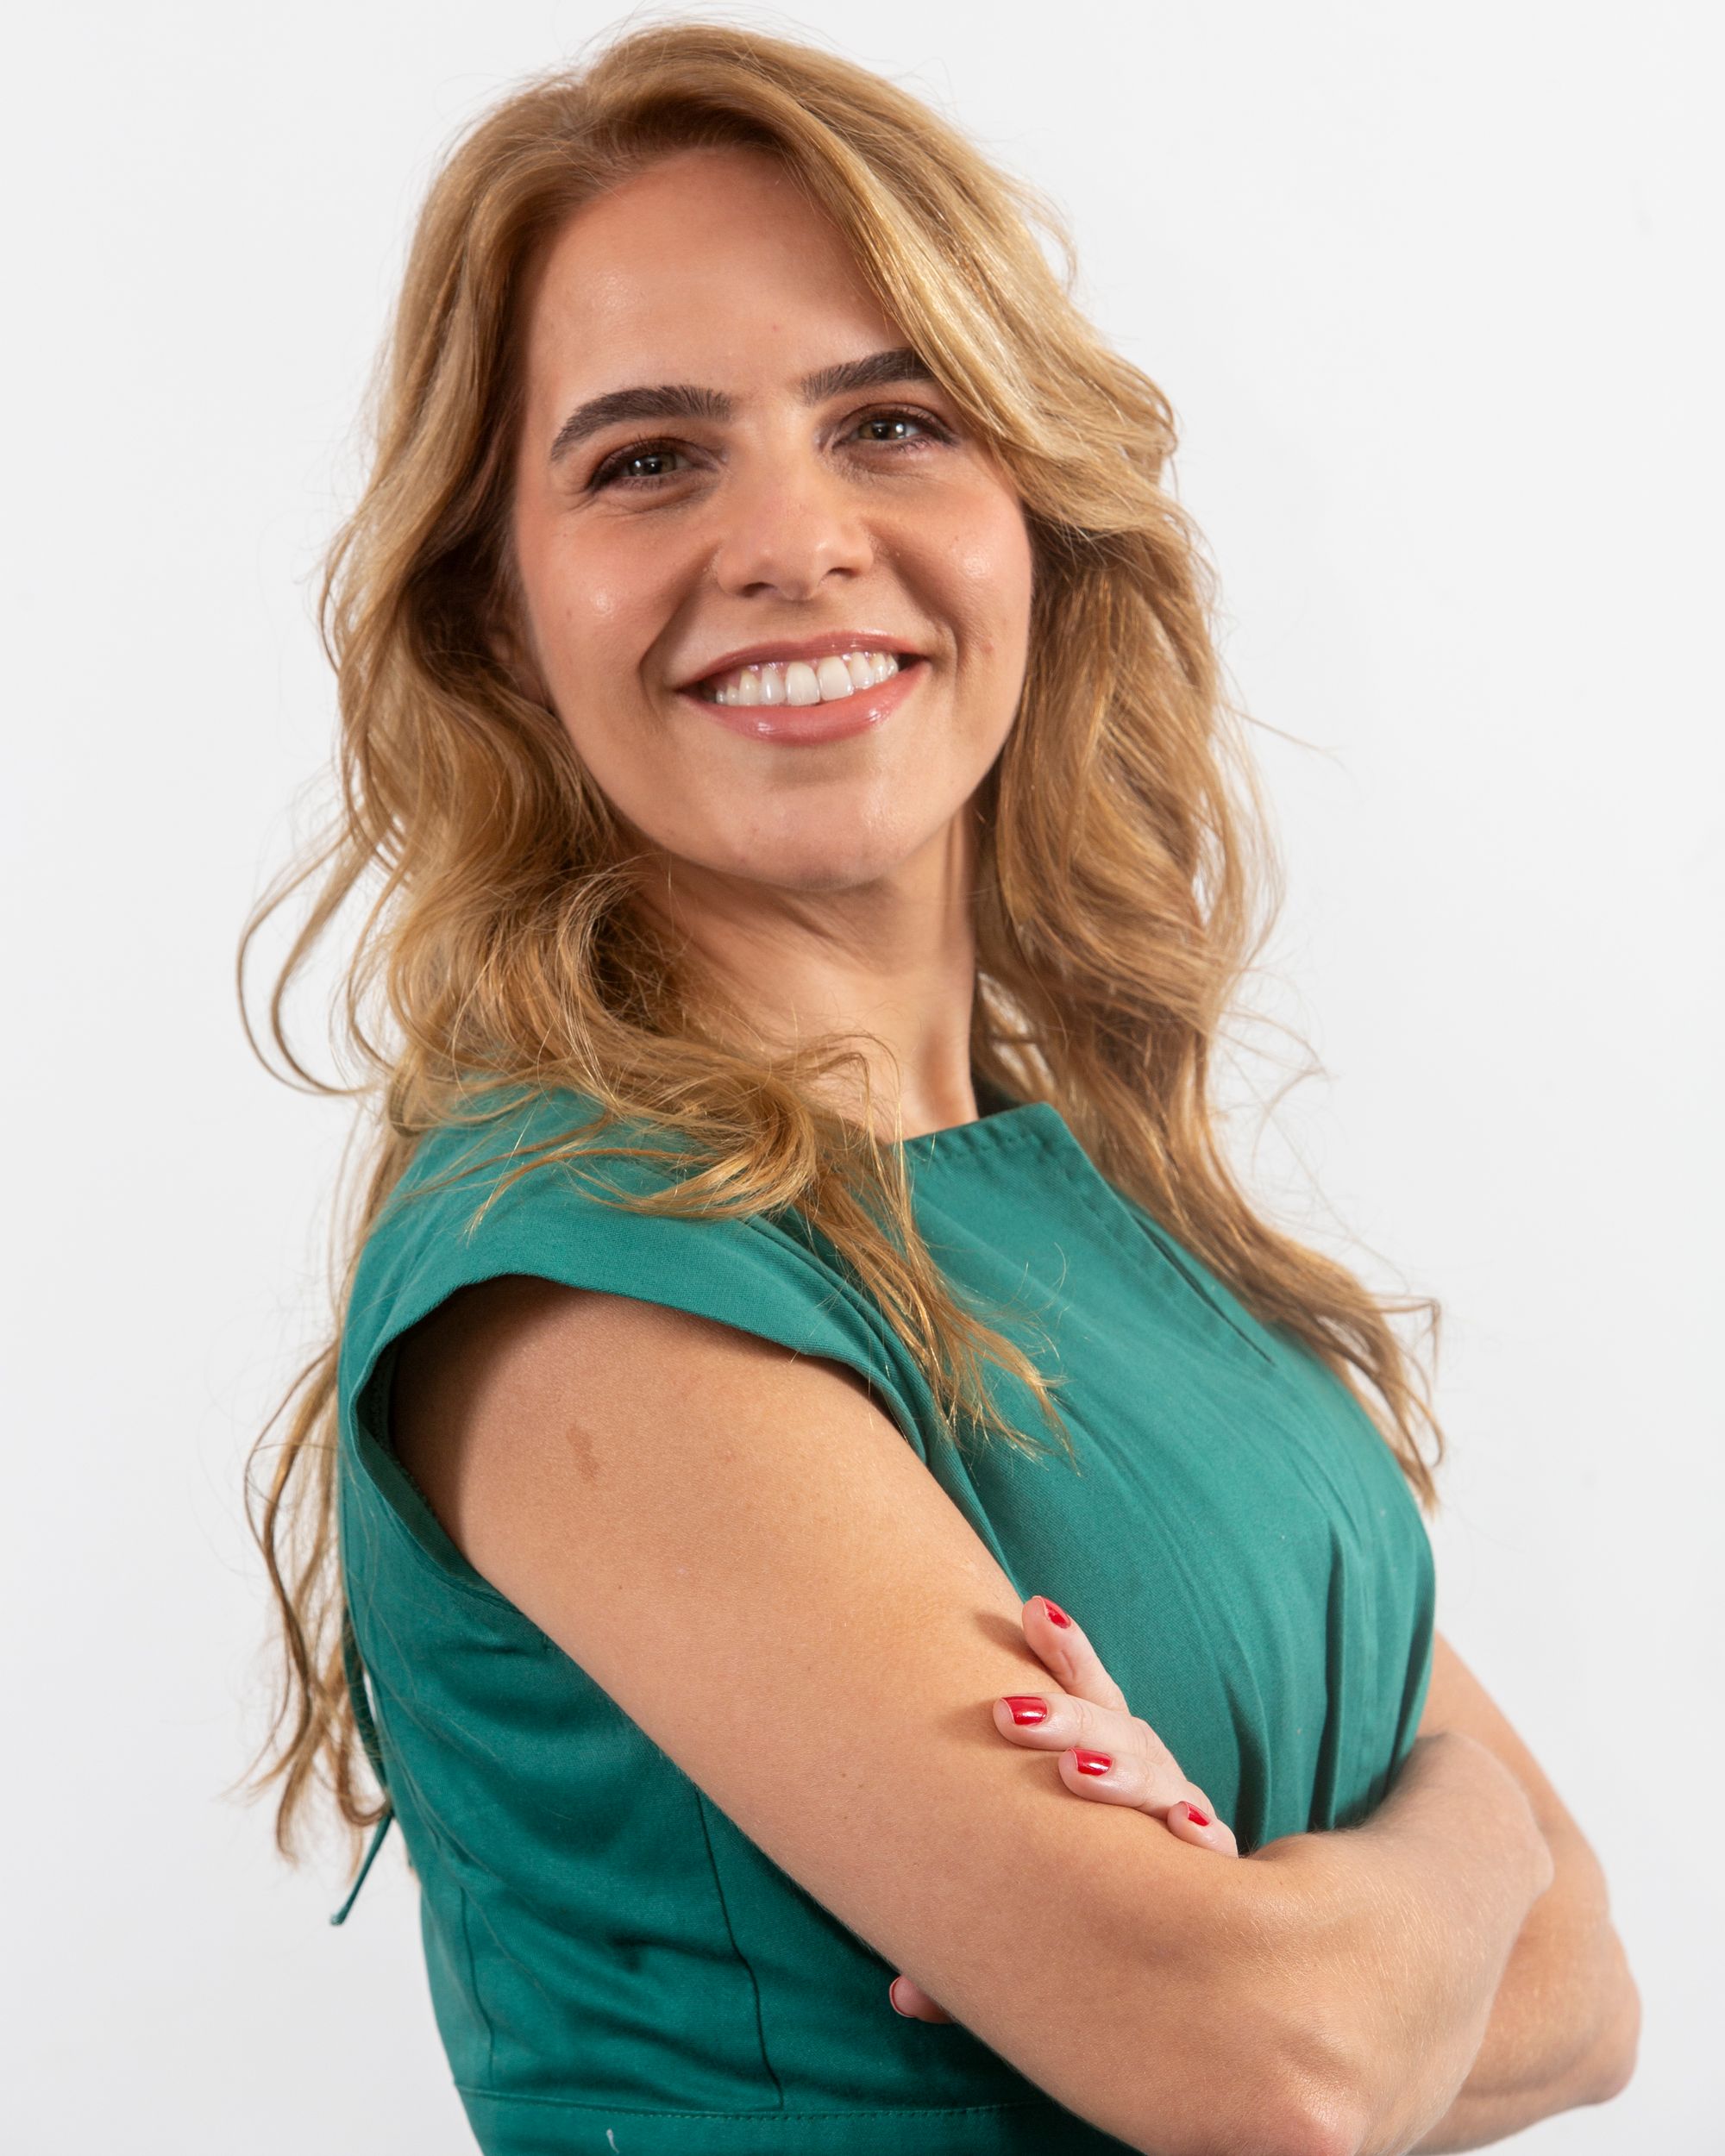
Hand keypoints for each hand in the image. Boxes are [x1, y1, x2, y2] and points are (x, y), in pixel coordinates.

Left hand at [888, 1594, 1238, 2022]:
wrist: (1178, 1969)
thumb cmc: (1080, 1904)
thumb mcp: (1021, 1907)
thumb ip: (969, 1941)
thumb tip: (903, 1998)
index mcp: (1102, 1765)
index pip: (1087, 1698)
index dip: (1064, 1654)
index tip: (1033, 1609)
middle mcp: (1149, 1784)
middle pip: (1115, 1732)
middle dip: (1067, 1716)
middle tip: (1010, 1713)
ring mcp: (1183, 1827)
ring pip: (1160, 1781)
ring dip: (1122, 1774)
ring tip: (1079, 1772)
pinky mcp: (1218, 1880)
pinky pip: (1212, 1856)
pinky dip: (1199, 1840)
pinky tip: (1187, 1833)